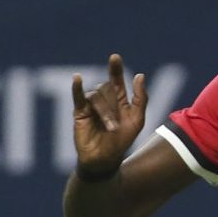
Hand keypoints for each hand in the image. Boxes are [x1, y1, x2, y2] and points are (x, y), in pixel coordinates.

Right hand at [71, 53, 149, 177]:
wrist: (105, 159)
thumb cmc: (122, 141)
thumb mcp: (137, 120)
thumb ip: (140, 98)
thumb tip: (140, 75)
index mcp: (119, 101)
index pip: (115, 80)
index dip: (115, 69)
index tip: (115, 57)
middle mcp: (104, 100)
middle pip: (106, 89)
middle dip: (113, 106)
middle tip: (115, 126)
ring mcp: (91, 105)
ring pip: (96, 96)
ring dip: (104, 112)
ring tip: (110, 128)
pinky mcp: (79, 112)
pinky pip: (78, 96)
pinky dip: (77, 87)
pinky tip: (77, 79)